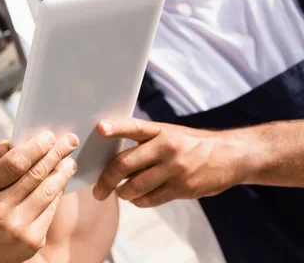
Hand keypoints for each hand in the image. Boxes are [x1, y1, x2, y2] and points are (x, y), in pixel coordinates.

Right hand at [0, 131, 79, 262]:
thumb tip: (10, 143)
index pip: (13, 163)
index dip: (35, 147)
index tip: (48, 136)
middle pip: (34, 174)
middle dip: (56, 154)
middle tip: (69, 141)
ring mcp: (16, 227)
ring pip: (48, 191)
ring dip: (63, 172)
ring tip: (70, 160)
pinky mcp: (32, 240)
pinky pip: (51, 208)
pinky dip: (58, 192)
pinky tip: (61, 181)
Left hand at [92, 118, 246, 207]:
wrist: (230, 155)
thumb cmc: (192, 144)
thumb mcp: (170, 133)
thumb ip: (145, 142)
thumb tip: (114, 158)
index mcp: (161, 131)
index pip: (134, 126)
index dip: (116, 127)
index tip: (100, 128)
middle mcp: (166, 148)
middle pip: (125, 164)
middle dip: (107, 180)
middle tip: (98, 189)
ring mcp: (175, 169)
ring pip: (135, 186)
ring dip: (123, 193)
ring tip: (120, 193)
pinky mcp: (183, 188)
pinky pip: (151, 199)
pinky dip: (139, 201)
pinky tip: (138, 199)